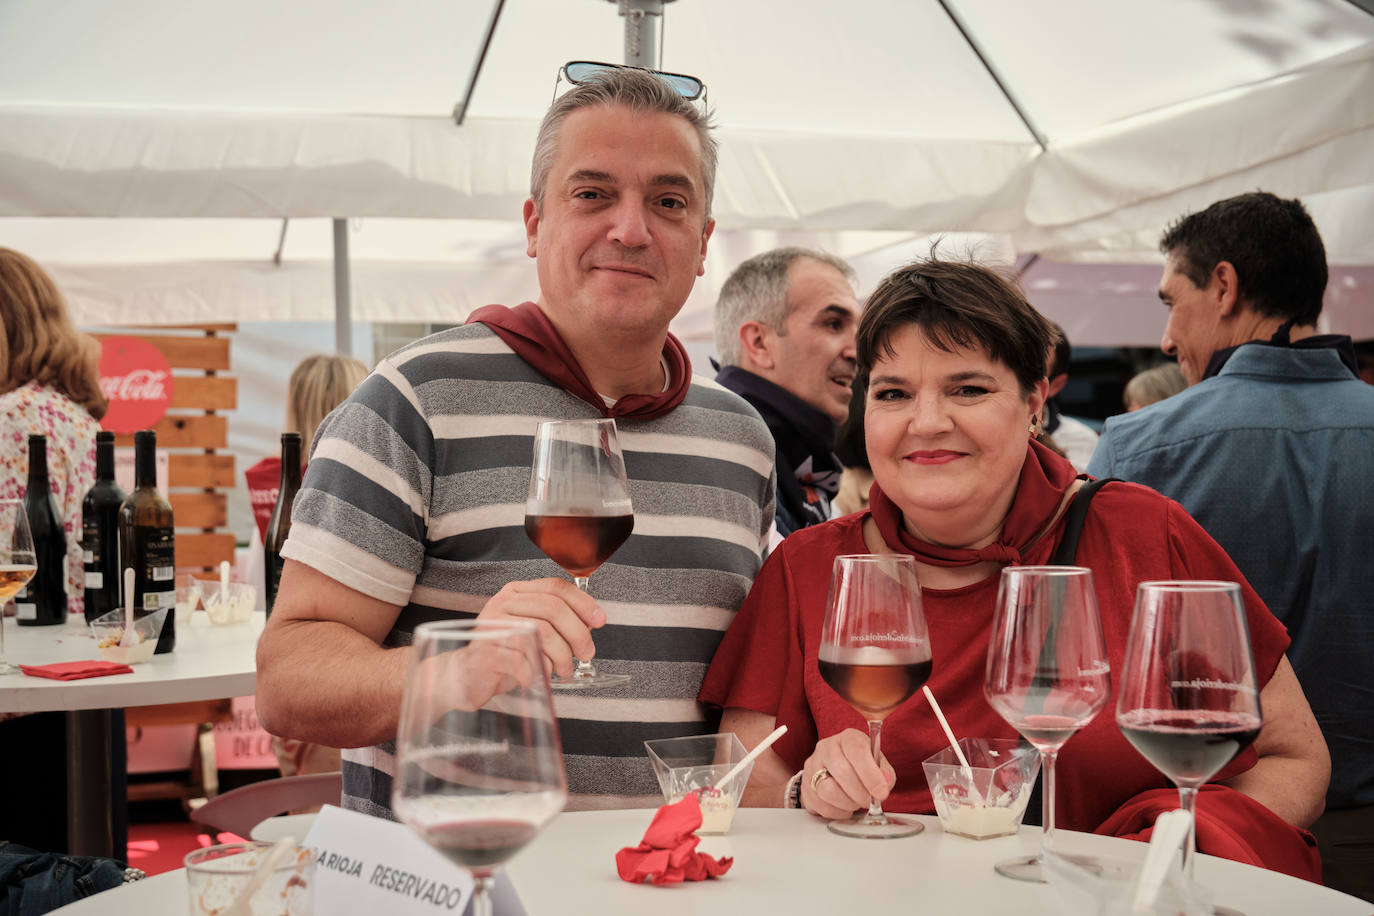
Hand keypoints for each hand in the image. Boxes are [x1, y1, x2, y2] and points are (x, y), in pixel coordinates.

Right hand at [476, 578, 604, 677]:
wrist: (466, 676)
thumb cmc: (505, 653)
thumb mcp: (532, 630)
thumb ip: (557, 621)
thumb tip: (591, 622)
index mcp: (516, 592)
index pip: (556, 587)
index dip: (583, 603)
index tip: (599, 621)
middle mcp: (503, 603)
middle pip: (553, 609)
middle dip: (577, 633)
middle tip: (586, 653)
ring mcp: (492, 626)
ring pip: (541, 632)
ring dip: (562, 656)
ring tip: (564, 671)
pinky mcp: (486, 652)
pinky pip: (524, 659)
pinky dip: (539, 671)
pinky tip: (540, 677)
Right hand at [800, 728, 895, 818]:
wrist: (834, 772)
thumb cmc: (860, 767)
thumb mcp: (878, 765)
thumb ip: (885, 774)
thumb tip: (884, 782)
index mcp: (848, 738)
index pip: (857, 750)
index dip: (871, 774)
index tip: (881, 793)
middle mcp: (827, 748)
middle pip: (842, 771)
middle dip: (860, 793)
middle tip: (869, 802)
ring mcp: (812, 766)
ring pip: (828, 790)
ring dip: (848, 804)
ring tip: (856, 803)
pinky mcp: (805, 786)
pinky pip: (821, 805)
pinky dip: (837, 812)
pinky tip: (844, 807)